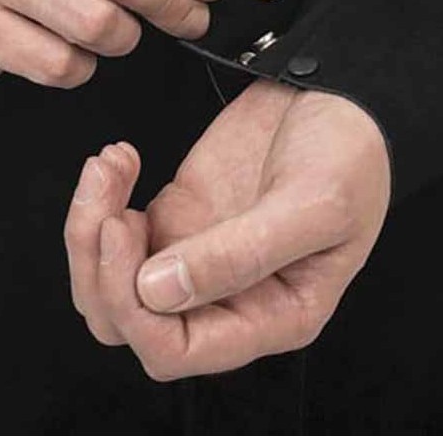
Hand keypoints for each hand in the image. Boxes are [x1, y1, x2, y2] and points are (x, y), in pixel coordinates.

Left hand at [63, 81, 390, 378]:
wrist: (344, 92)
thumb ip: (241, 254)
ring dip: (90, 232)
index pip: (176, 351)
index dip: (136, 309)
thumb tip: (156, 291)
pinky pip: (114, 234)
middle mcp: (228, 302)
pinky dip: (102, 199)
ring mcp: (195, 260)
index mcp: (272, 318)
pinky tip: (121, 158)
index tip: (126, 233)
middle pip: (128, 323)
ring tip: (109, 168)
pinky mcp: (176, 218)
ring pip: (111, 285)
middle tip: (110, 204)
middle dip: (101, 269)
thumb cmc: (352, 154)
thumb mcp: (314, 204)